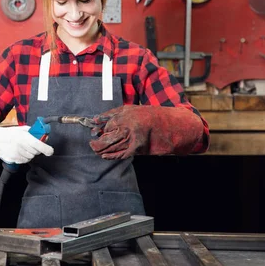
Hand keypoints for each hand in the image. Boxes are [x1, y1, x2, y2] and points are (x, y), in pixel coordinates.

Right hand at [0, 125, 53, 163]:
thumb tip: (45, 137)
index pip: (38, 145)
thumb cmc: (12, 133)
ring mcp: (17, 153)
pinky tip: (21, 152)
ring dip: (31, 154)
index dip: (46, 149)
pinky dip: (25, 158)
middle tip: (32, 145)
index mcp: (24, 137)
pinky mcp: (14, 158)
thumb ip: (35, 132)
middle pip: (36, 152)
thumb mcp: (24, 129)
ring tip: (25, 148)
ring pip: (31, 157)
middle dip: (37, 150)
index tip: (50, 151)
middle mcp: (20, 146)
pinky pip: (25, 161)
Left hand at [89, 105, 205, 159]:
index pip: (107, 126)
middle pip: (107, 138)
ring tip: (96, 150)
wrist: (172, 125)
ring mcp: (134, 138)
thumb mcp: (131, 109)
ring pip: (113, 147)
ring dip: (102, 150)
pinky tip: (105, 155)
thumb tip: (96, 120)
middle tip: (92, 144)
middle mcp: (128, 127)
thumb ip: (113, 114)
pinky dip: (111, 156)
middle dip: (97, 143)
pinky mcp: (139, 148)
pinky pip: (121, 154)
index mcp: (126, 115)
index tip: (94, 133)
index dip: (99, 131)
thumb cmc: (151, 115)